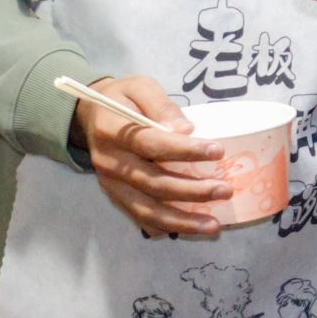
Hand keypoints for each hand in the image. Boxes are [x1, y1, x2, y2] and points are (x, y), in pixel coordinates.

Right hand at [74, 76, 227, 237]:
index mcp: (113, 130)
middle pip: (153, 182)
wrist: (91, 116)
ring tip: (213, 225)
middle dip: (192, 190)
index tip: (217, 151)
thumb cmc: (123, 98)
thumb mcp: (141, 87)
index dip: (184, 150)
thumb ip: (162, 105)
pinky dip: (165, 227)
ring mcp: (110, 183)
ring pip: (146, 209)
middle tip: (225, 189)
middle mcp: (109, 161)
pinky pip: (140, 217)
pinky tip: (190, 230)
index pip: (151, 143)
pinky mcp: (114, 196)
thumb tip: (187, 130)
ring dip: (182, 220)